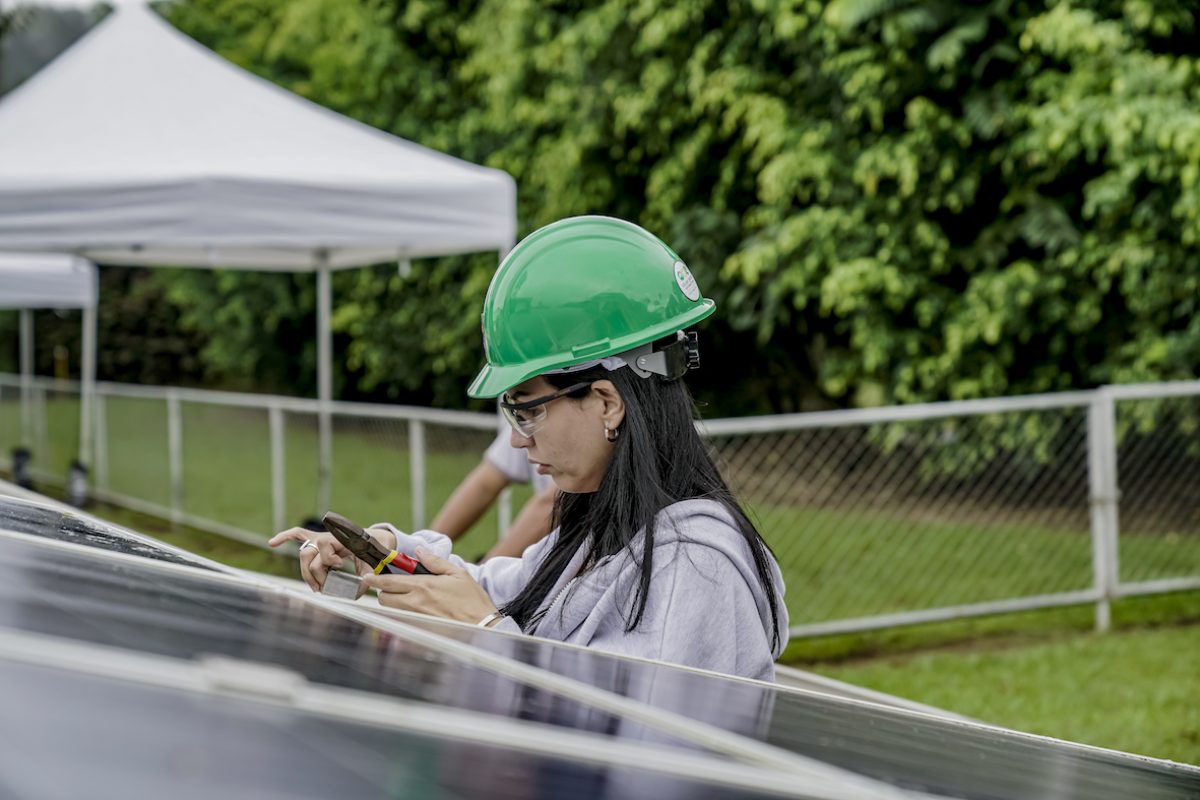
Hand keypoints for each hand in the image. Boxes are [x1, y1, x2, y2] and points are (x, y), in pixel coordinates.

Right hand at [267, 527, 375, 591]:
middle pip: (309, 554)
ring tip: (315, 587)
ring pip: (303, 553)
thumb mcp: (373, 565)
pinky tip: (272, 543)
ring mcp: (322, 538)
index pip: (324, 546)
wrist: (376, 539)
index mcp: (342, 539)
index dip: (328, 559)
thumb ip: (366, 580)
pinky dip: (285, 537)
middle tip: (324, 588)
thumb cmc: (374, 552)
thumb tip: (354, 595)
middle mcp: (329, 537)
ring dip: (305, 573)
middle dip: (314, 574)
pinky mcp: (318, 539)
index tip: (339, 565)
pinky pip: (298, 534)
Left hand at [362, 547, 496, 623]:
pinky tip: (416, 610)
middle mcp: (415, 603)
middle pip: (384, 598)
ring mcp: (416, 618)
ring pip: (391, 610)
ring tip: (407, 597)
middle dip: (384, 591)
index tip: (367, 576)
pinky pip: (402, 620)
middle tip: (394, 586)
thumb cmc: (472, 599)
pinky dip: (403, 614)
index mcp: (423, 586)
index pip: (389, 582)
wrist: (482, 625)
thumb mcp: (457, 573)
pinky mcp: (420, 629)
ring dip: (393, 602)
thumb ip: (435, 561)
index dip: (374, 579)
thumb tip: (419, 551)